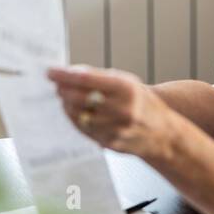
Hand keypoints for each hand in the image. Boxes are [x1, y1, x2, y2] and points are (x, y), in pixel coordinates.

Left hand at [47, 65, 180, 163]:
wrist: (163, 133)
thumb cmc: (142, 102)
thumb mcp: (128, 82)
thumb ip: (100, 77)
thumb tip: (70, 72)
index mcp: (125, 88)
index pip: (86, 79)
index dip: (64, 75)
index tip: (50, 71)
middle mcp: (121, 109)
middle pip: (78, 98)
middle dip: (63, 89)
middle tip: (55, 83)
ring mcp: (115, 128)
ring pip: (78, 115)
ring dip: (66, 104)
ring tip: (64, 96)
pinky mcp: (109, 142)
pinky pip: (83, 129)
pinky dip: (74, 119)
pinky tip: (72, 111)